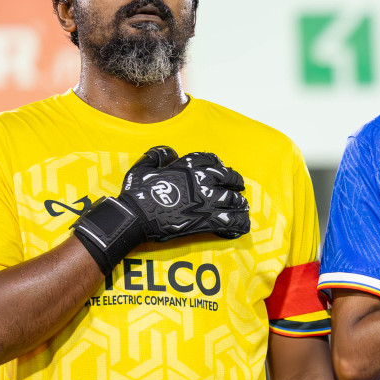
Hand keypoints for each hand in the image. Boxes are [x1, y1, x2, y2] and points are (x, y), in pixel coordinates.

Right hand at [72, 147, 250, 273]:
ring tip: (243, 207)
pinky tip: (243, 226)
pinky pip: (230, 222)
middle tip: (239, 187)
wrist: (136, 217)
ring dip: (240, 204)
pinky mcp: (207, 222)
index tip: (222, 169)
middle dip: (236, 182)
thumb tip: (171, 152)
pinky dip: (239, 224)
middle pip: (228, 178)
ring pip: (233, 201)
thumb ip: (158, 155)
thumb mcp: (144, 167)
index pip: (210, 160)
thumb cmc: (137, 193)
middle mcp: (202, 182)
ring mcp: (207, 202)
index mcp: (188, 168)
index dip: (218, 164)